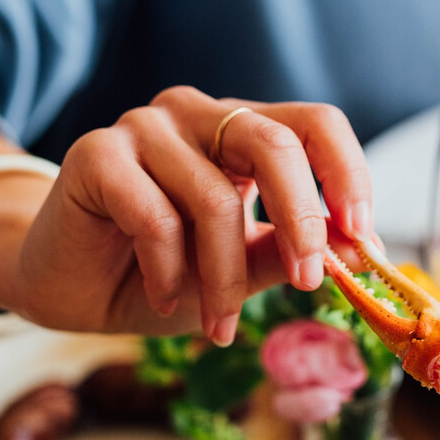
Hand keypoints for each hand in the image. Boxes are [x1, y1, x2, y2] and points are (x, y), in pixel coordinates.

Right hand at [14, 86, 373, 342]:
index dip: (347, 173)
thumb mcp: (242, 269)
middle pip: (274, 144)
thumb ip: (290, 253)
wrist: (76, 288)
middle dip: (302, 222)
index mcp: (242, 133)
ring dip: (224, 279)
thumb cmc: (165, 273)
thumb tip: (358, 250)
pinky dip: (169, 272)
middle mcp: (199, 117)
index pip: (315, 124)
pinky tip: (162, 296)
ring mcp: (145, 127)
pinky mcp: (96, 153)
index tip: (362, 235)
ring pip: (214, 199)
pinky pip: (155, 217)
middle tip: (310, 282)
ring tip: (219, 322)